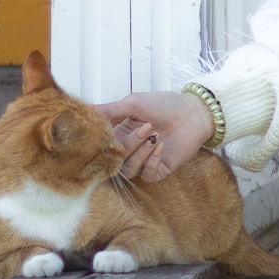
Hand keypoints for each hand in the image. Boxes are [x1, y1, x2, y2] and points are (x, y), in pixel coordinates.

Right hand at [98, 91, 213, 181]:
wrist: (195, 112)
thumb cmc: (165, 104)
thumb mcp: (133, 103)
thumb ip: (109, 111)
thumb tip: (83, 112)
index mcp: (119, 134)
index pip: (101, 147)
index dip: (102, 144)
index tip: (110, 133)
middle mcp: (129, 150)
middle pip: (114, 160)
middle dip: (128, 145)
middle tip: (146, 128)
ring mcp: (143, 161)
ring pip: (128, 170)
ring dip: (140, 153)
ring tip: (155, 136)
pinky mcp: (159, 170)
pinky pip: (146, 175)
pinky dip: (151, 161)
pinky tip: (161, 146)